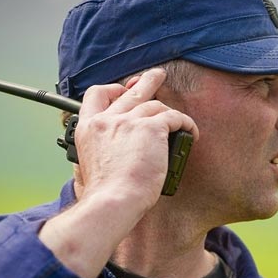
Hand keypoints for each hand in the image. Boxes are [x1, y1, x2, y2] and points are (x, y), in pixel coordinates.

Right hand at [38, 69, 197, 277]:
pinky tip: (190, 133)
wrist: (112, 202)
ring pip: (155, 103)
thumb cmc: (103, 195)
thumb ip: (99, 153)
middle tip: (156, 76)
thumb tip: (112, 155)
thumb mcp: (87, 167)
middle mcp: (106, 120)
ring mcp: (129, 121)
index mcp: (88, 129)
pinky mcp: (151, 128)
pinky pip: (174, 117)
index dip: (112, 90)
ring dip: (170, 109)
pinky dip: (185, 123)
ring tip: (180, 117)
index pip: (95, 95)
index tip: (123, 93)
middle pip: (129, 91)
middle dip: (146, 81)